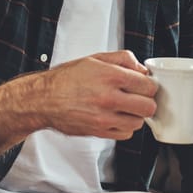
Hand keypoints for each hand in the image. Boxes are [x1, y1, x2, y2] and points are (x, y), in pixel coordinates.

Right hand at [34, 50, 156, 139]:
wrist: (43, 99)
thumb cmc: (66, 79)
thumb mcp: (95, 59)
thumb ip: (122, 59)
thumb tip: (141, 69)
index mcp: (110, 76)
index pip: (148, 85)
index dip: (149, 85)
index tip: (144, 85)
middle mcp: (109, 98)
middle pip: (148, 107)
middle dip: (146, 101)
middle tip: (139, 97)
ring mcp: (104, 117)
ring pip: (139, 122)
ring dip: (136, 115)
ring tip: (125, 108)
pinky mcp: (99, 132)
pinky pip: (125, 134)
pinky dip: (124, 127)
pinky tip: (116, 117)